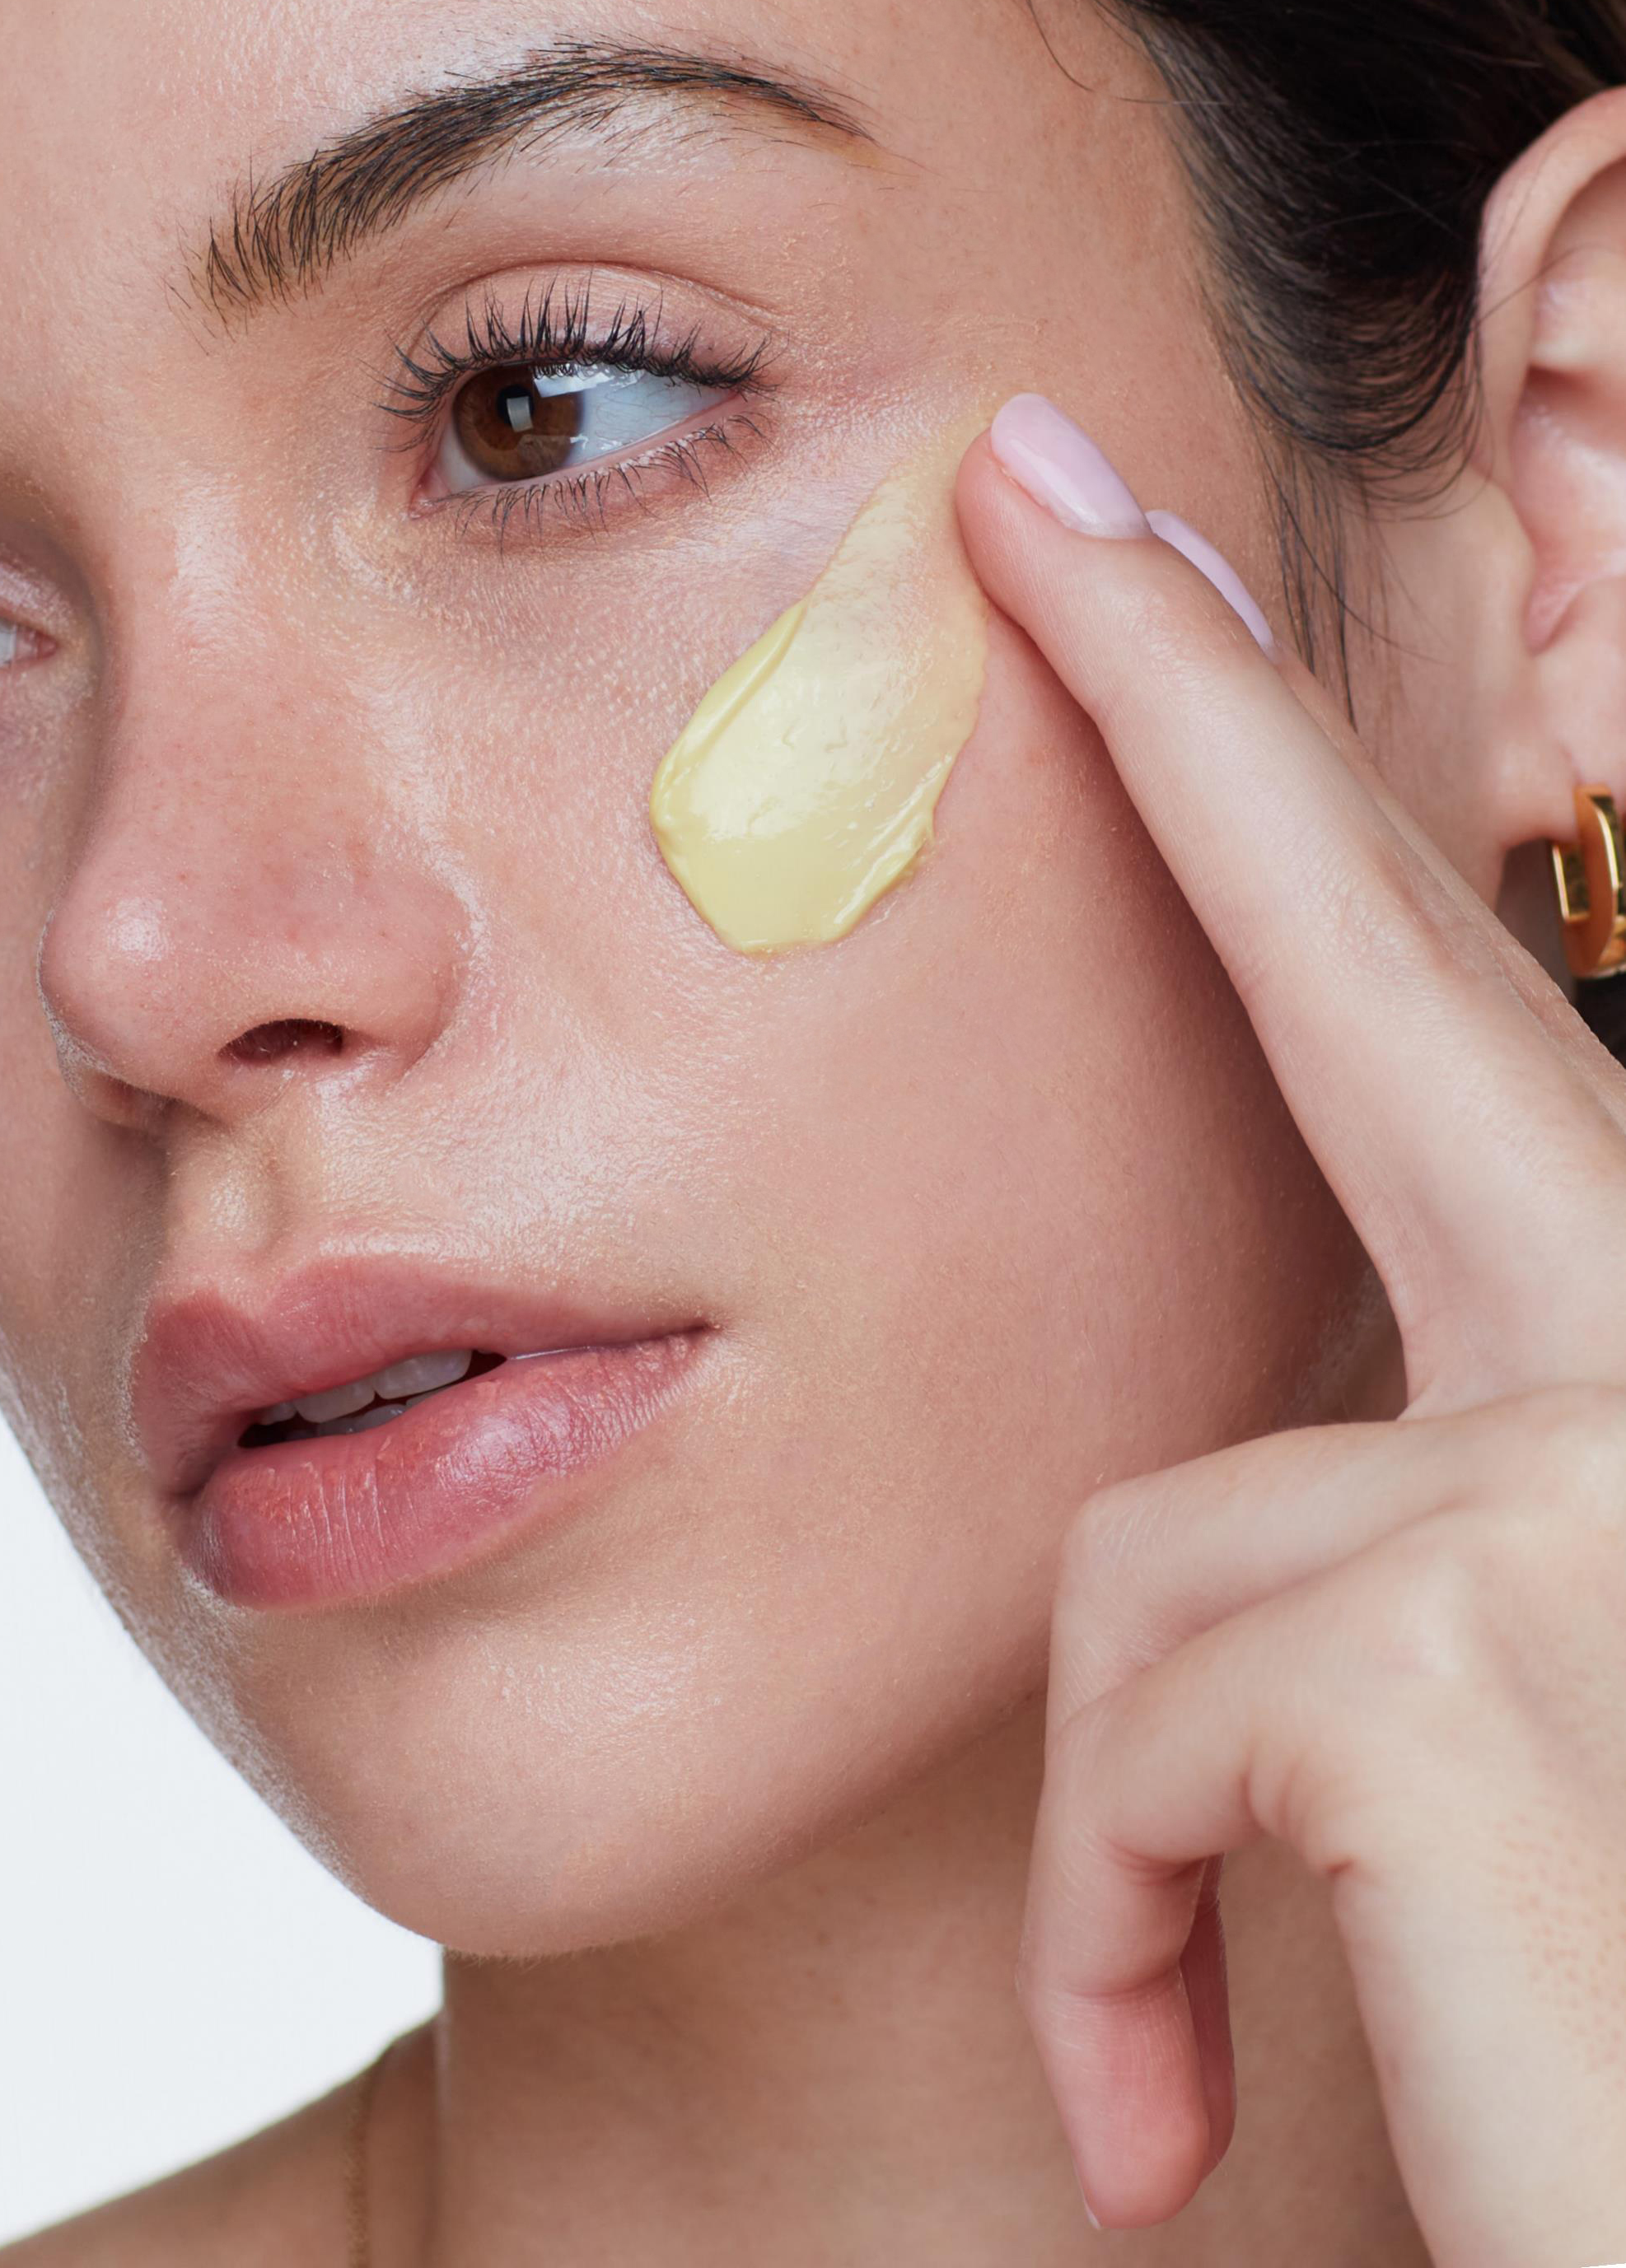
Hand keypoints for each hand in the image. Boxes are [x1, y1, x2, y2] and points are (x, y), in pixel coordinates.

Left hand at [958, 394, 1625, 2265]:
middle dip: (1203, 718)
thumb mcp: (1517, 1746)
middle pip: (1384, 991)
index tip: (1114, 526)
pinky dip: (1111, 1934)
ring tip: (1185, 2050)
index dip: (1275, 752)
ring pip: (1174, 1530)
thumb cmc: (1601, 2037)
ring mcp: (1614, 1472)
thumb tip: (1266, 1463)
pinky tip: (1165, 2113)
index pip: (1451, 1009)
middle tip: (1026, 488)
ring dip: (1138, 1816)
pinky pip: (1144, 1717)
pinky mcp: (1482, 1638)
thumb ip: (1409, 1537)